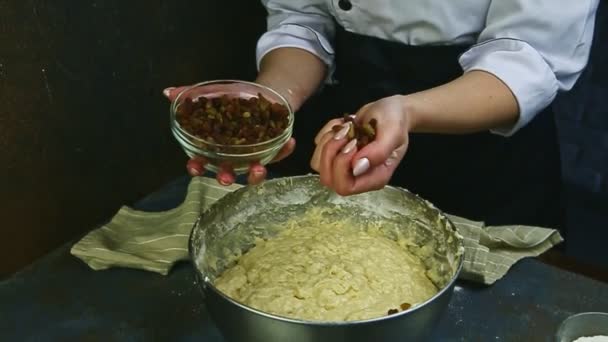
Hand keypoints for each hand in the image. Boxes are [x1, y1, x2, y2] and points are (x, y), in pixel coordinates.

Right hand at [163, 86, 295, 185]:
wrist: (265, 93)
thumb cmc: (235, 97)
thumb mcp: (213, 93)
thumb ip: (189, 95)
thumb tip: (168, 92)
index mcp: (215, 147)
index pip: (201, 162)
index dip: (196, 167)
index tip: (195, 167)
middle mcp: (234, 156)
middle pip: (227, 172)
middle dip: (226, 177)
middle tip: (226, 177)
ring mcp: (255, 155)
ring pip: (253, 171)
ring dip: (256, 174)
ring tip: (259, 168)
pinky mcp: (274, 149)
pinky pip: (280, 154)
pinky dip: (285, 150)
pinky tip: (289, 142)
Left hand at [310, 95, 410, 195]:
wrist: (389, 109)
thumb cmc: (395, 121)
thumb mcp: (393, 132)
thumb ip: (379, 152)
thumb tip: (357, 167)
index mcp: (374, 178)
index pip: (345, 187)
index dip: (342, 165)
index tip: (353, 143)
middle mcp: (357, 176)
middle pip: (327, 178)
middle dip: (331, 152)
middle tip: (347, 133)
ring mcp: (343, 166)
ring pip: (318, 164)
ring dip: (328, 141)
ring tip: (346, 128)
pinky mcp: (334, 153)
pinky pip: (317, 148)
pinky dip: (327, 132)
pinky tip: (344, 125)